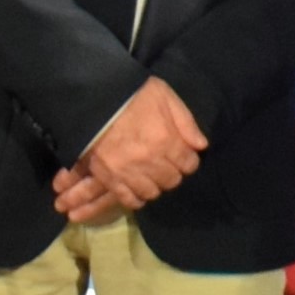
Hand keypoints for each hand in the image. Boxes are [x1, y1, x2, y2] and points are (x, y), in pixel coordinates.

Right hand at [56, 77, 208, 221]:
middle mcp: (149, 161)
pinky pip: (129, 200)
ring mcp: (128, 172)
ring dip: (155, 184)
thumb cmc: (132, 94)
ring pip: (152, 192)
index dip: (188, 159)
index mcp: (165, 140)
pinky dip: (136, 197)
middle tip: (166, 162)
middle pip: (172, 180)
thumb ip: (186, 121)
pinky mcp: (109, 178)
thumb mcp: (164, 96)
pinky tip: (137, 187)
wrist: (93, 99)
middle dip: (173, 171)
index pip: (189, 164)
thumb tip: (201, 146)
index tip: (183, 154)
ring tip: (151, 173)